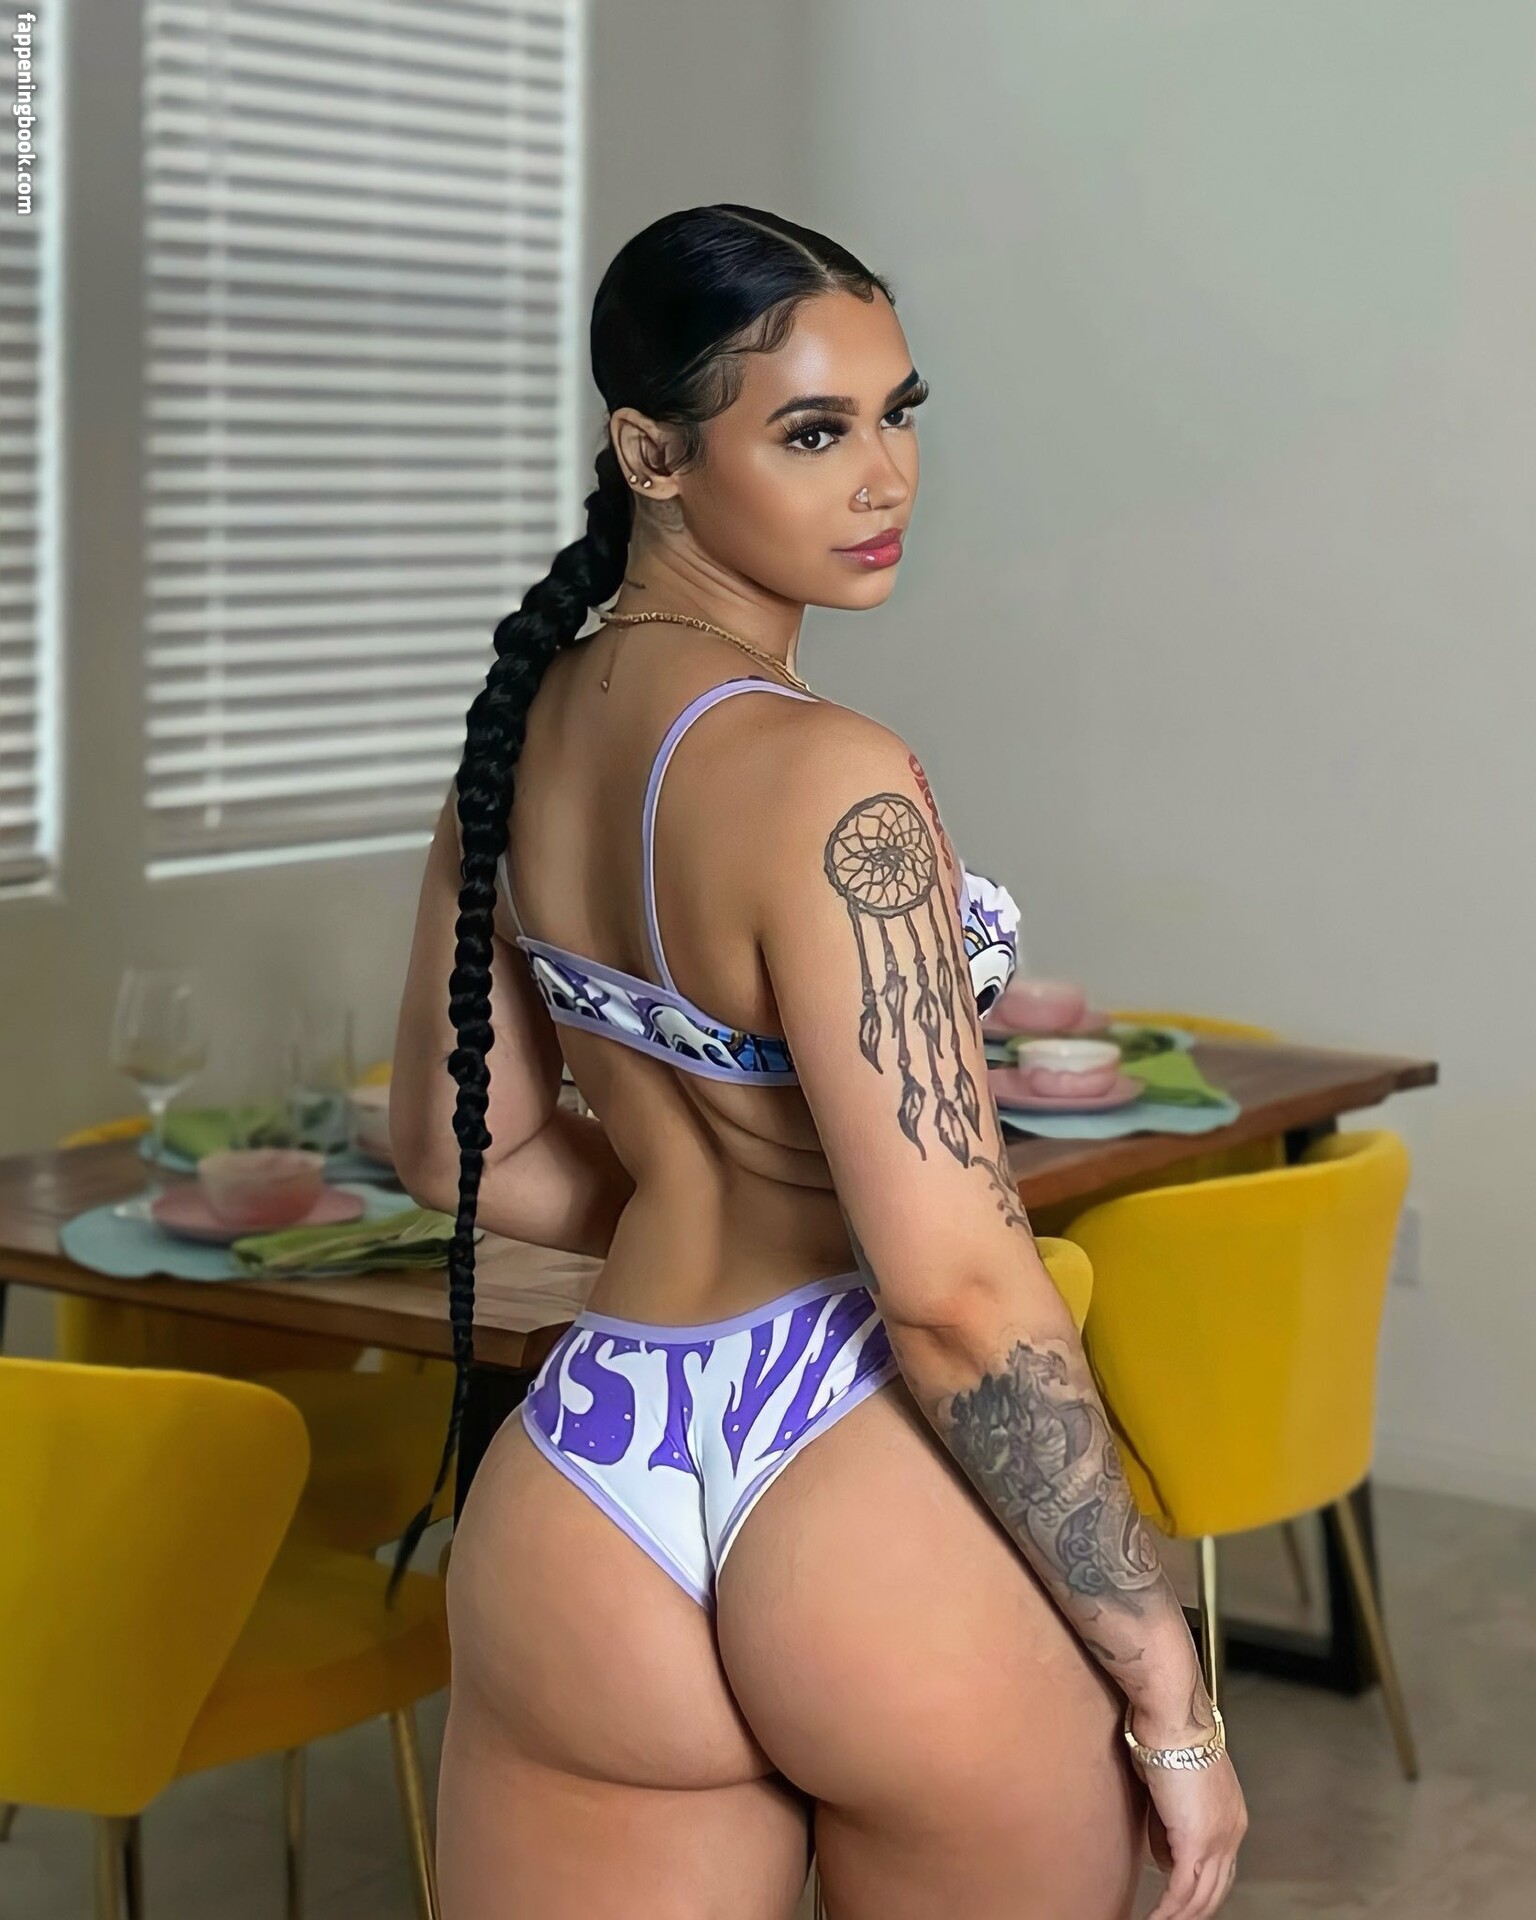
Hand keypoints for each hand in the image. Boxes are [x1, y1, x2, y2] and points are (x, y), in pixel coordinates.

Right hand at [1140, 1751, 1247, 1919]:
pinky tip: (1155, 1919)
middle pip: (1216, 1889)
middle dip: (1195, 1911)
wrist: (1173, 1719)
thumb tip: (1162, 1847)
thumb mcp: (1172, 1782)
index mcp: (1231, 1815)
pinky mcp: (1195, 1843)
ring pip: (1201, 1896)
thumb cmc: (1168, 1735)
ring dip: (1180, 1916)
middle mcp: (1231, 1831)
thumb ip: (1171, 1817)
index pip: (1221, 1867)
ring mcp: (1217, 1840)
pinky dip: (1167, 1910)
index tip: (1184, 1900)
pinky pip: (1181, 1890)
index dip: (1203, 1888)